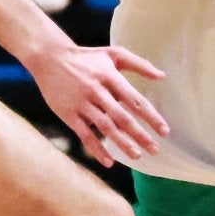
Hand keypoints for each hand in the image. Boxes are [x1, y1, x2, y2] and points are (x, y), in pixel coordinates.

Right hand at [26, 41, 168, 166]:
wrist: (50, 58)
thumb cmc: (86, 57)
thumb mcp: (113, 54)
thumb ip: (139, 64)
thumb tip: (162, 76)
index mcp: (110, 76)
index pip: (135, 100)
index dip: (151, 117)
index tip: (164, 131)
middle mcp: (97, 91)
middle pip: (122, 117)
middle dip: (140, 135)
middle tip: (155, 150)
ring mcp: (82, 103)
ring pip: (105, 127)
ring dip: (122, 143)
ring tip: (137, 156)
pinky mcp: (69, 114)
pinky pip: (85, 134)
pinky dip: (97, 149)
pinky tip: (109, 161)